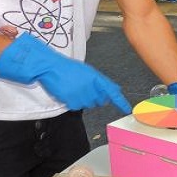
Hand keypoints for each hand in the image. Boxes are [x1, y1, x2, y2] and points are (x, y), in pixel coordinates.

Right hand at [0, 33, 130, 112]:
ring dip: (82, 99)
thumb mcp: (87, 71)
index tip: (126, 108)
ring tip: (73, 88)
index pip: (112, 91)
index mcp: (96, 77)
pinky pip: (77, 106)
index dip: (120, 101)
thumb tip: (115, 90)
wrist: (50, 67)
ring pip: (88, 104)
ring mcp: (82, 94)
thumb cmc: (67, 68)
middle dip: (94, 97)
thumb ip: (100, 82)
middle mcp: (91, 86)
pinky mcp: (73, 101)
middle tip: (83, 88)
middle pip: (100, 100)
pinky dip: (72, 102)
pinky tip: (68, 92)